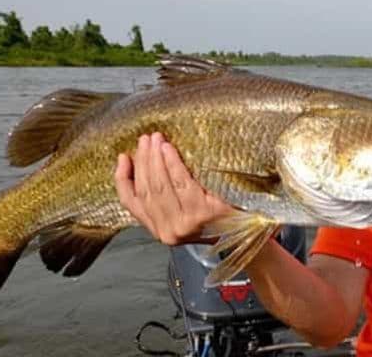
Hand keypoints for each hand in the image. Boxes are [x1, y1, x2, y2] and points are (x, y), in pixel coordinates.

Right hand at [114, 132, 233, 244]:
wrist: (248, 232)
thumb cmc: (216, 217)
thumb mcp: (185, 213)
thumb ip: (165, 200)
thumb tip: (145, 165)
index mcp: (159, 230)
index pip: (131, 203)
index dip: (123, 178)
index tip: (124, 157)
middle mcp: (167, 231)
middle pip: (146, 189)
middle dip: (143, 161)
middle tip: (145, 140)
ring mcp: (184, 224)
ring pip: (160, 185)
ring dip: (155, 159)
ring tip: (155, 140)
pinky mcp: (200, 213)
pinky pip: (181, 182)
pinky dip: (173, 163)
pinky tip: (169, 150)